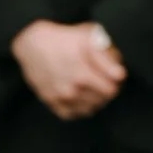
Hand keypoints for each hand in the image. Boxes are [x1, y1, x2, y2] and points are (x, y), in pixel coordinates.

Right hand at [12, 20, 126, 120]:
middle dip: (107, 89)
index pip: (111, 90)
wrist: (33, 45)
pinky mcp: (51, 101)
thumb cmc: (64, 38)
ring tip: (93, 87)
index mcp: (83, 74)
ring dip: (95, 99)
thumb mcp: (90, 37)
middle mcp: (71, 90)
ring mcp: (60, 98)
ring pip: (89, 109)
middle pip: (102, 101)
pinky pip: (71, 114)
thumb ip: (107, 58)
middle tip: (104, 79)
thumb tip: (119, 75)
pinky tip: (81, 97)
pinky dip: (79, 108)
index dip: (116, 82)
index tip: (114, 75)